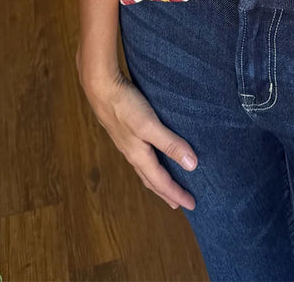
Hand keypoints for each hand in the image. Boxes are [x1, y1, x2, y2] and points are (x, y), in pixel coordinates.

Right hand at [79, 64, 197, 211]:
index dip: (177, 194)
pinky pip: (142, 156)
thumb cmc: (125, 106)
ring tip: (167, 184)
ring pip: (145, 169)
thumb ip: (170, 144)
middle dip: (166, 192)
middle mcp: (133, 153)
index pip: (161, 182)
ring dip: (158, 179)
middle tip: (180, 202)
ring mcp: (128, 143)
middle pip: (152, 180)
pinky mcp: (126, 131)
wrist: (100, 88)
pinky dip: (151, 163)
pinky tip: (153, 155)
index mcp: (139, 156)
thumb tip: (192, 165)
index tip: (192, 205)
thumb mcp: (150, 125)